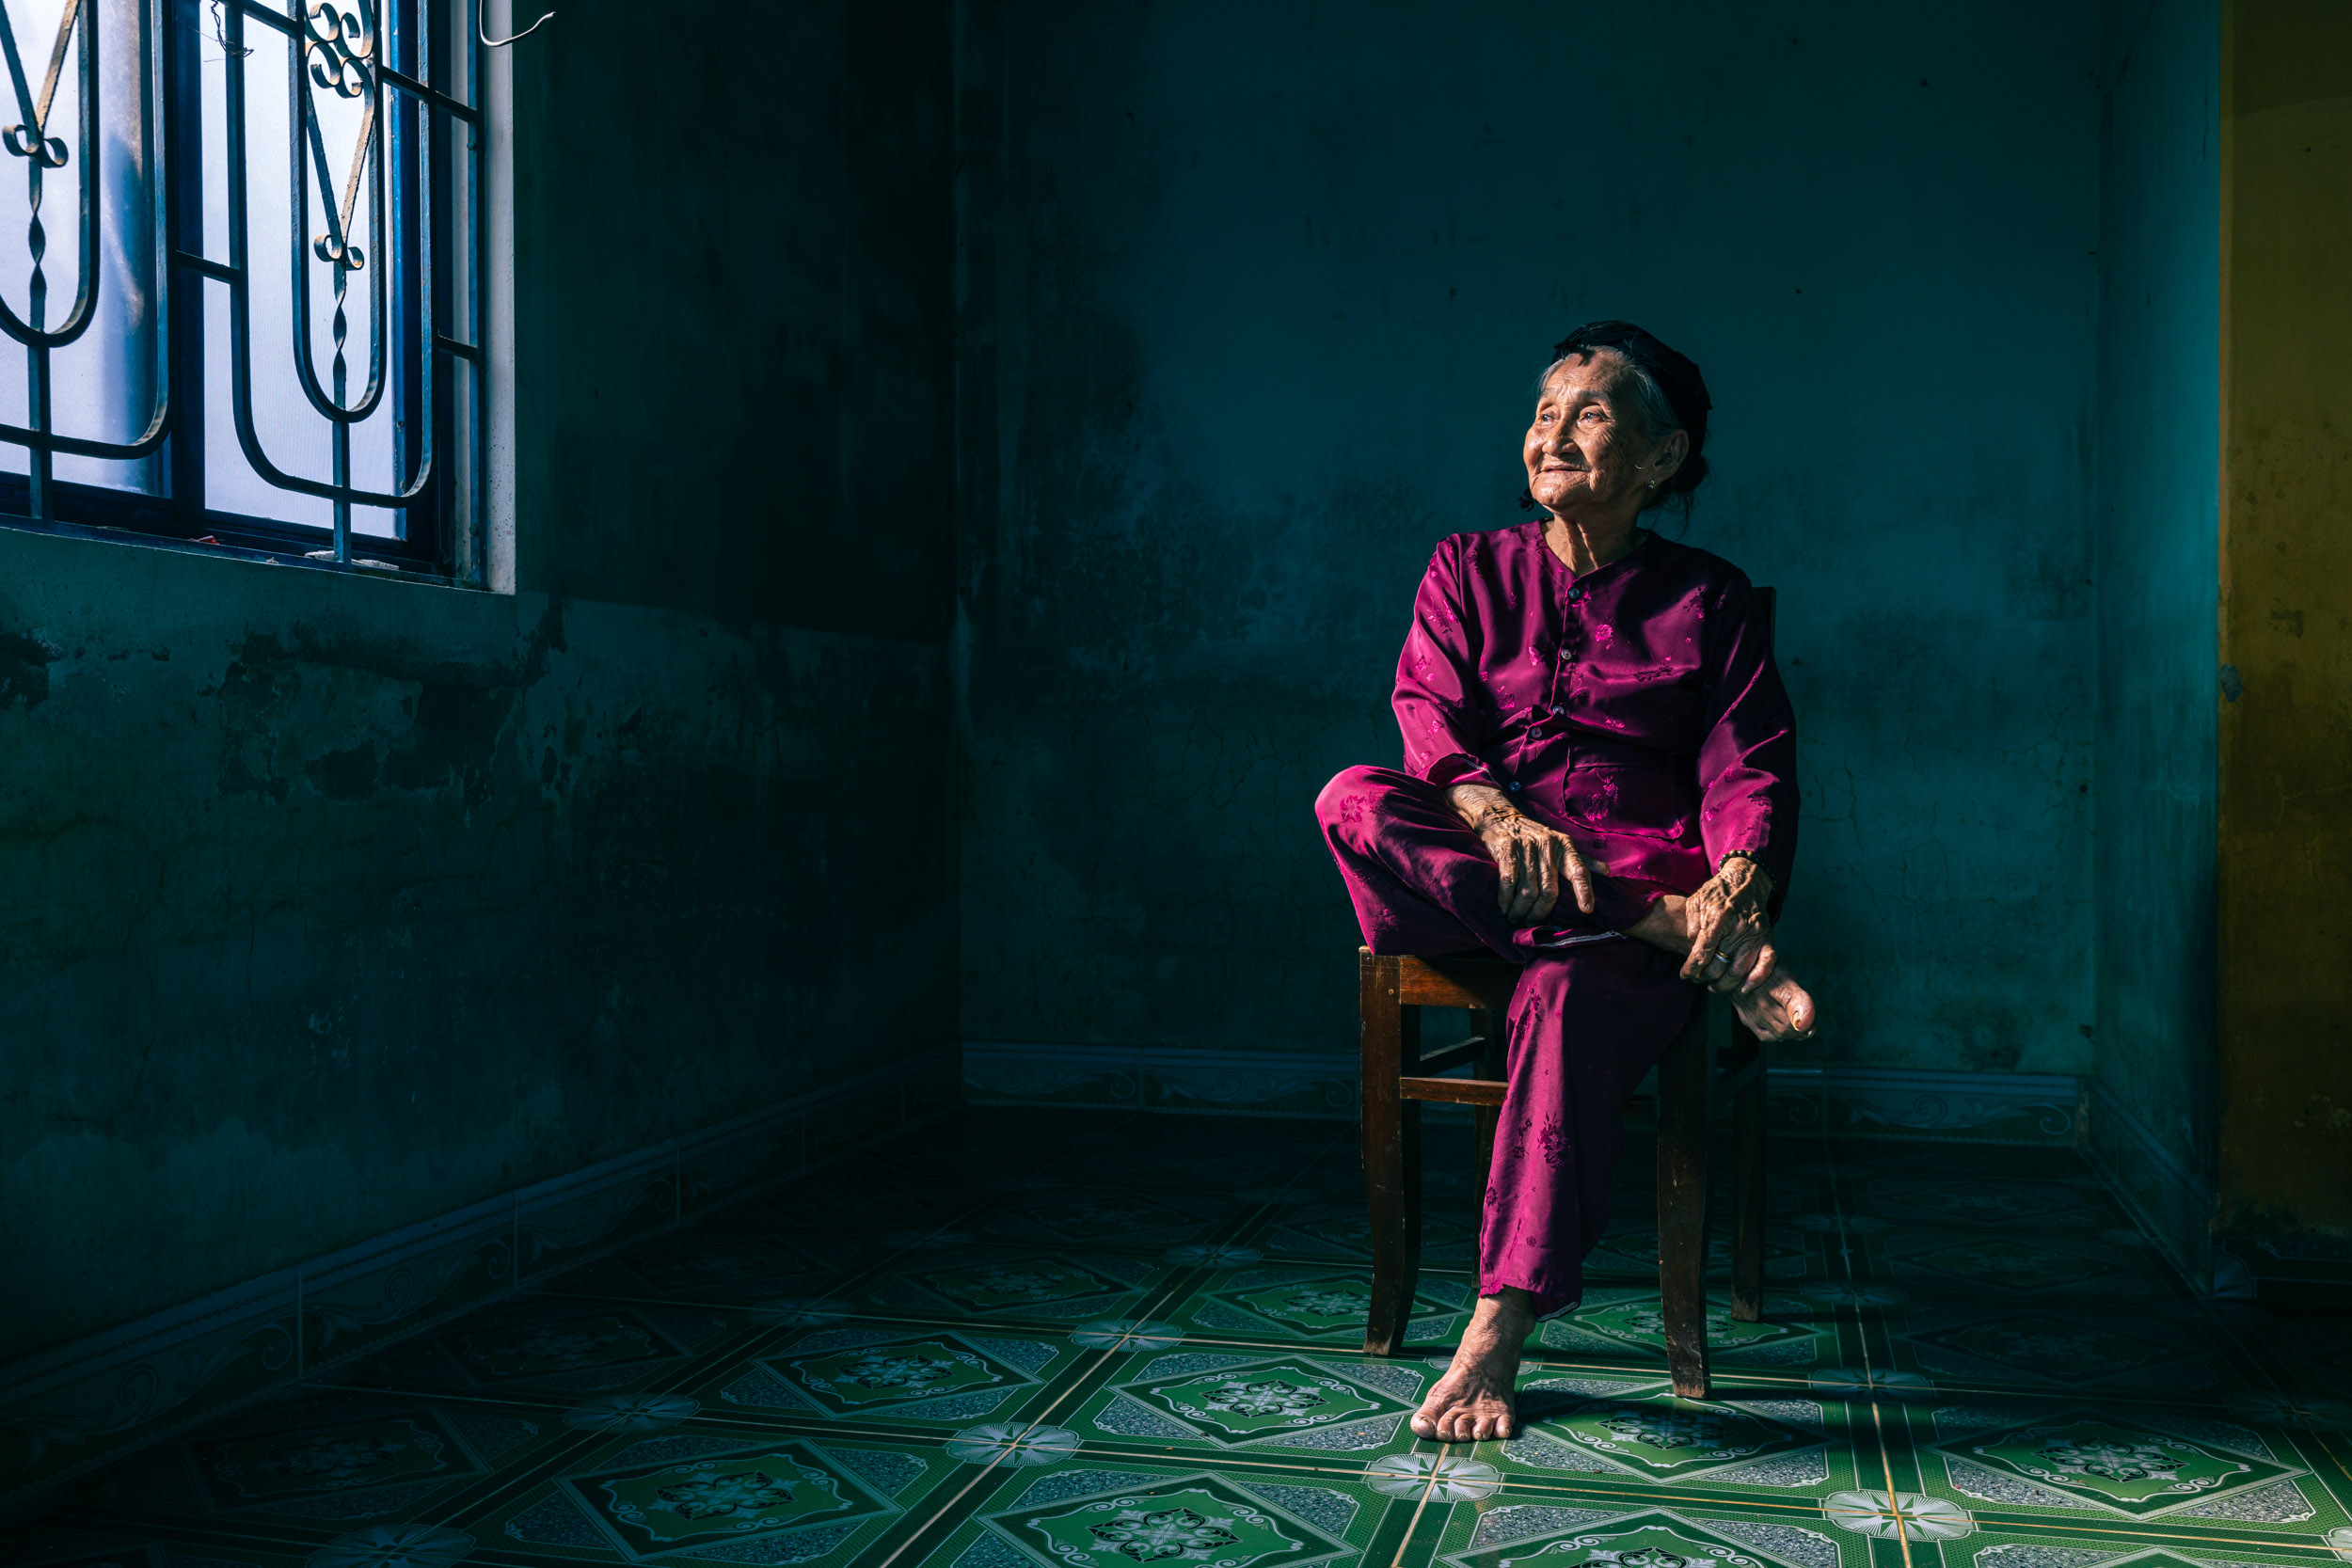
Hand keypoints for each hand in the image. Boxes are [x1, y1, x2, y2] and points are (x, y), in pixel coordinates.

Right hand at [1445, 783, 1595, 924]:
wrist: (1502, 819)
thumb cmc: (1536, 837)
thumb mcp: (1561, 844)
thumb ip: (1582, 860)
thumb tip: (1607, 872)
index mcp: (1565, 847)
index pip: (1579, 870)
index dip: (1584, 890)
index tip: (1587, 910)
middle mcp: (1548, 846)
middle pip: (1550, 890)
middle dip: (1540, 912)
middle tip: (1530, 922)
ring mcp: (1527, 847)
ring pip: (1528, 890)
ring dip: (1520, 909)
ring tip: (1516, 918)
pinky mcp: (1507, 849)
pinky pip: (1508, 881)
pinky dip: (1506, 898)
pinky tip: (1505, 906)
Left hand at [1679, 855, 1775, 991]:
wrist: (1745, 881)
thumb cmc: (1717, 892)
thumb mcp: (1696, 901)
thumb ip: (1691, 924)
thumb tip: (1693, 946)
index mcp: (1718, 918)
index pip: (1703, 952)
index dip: (1692, 968)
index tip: (1685, 975)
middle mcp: (1738, 929)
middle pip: (1719, 965)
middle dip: (1704, 977)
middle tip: (1697, 979)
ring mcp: (1755, 935)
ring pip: (1739, 971)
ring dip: (1724, 984)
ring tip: (1714, 986)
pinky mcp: (1767, 939)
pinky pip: (1766, 965)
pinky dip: (1756, 980)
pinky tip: (1744, 988)